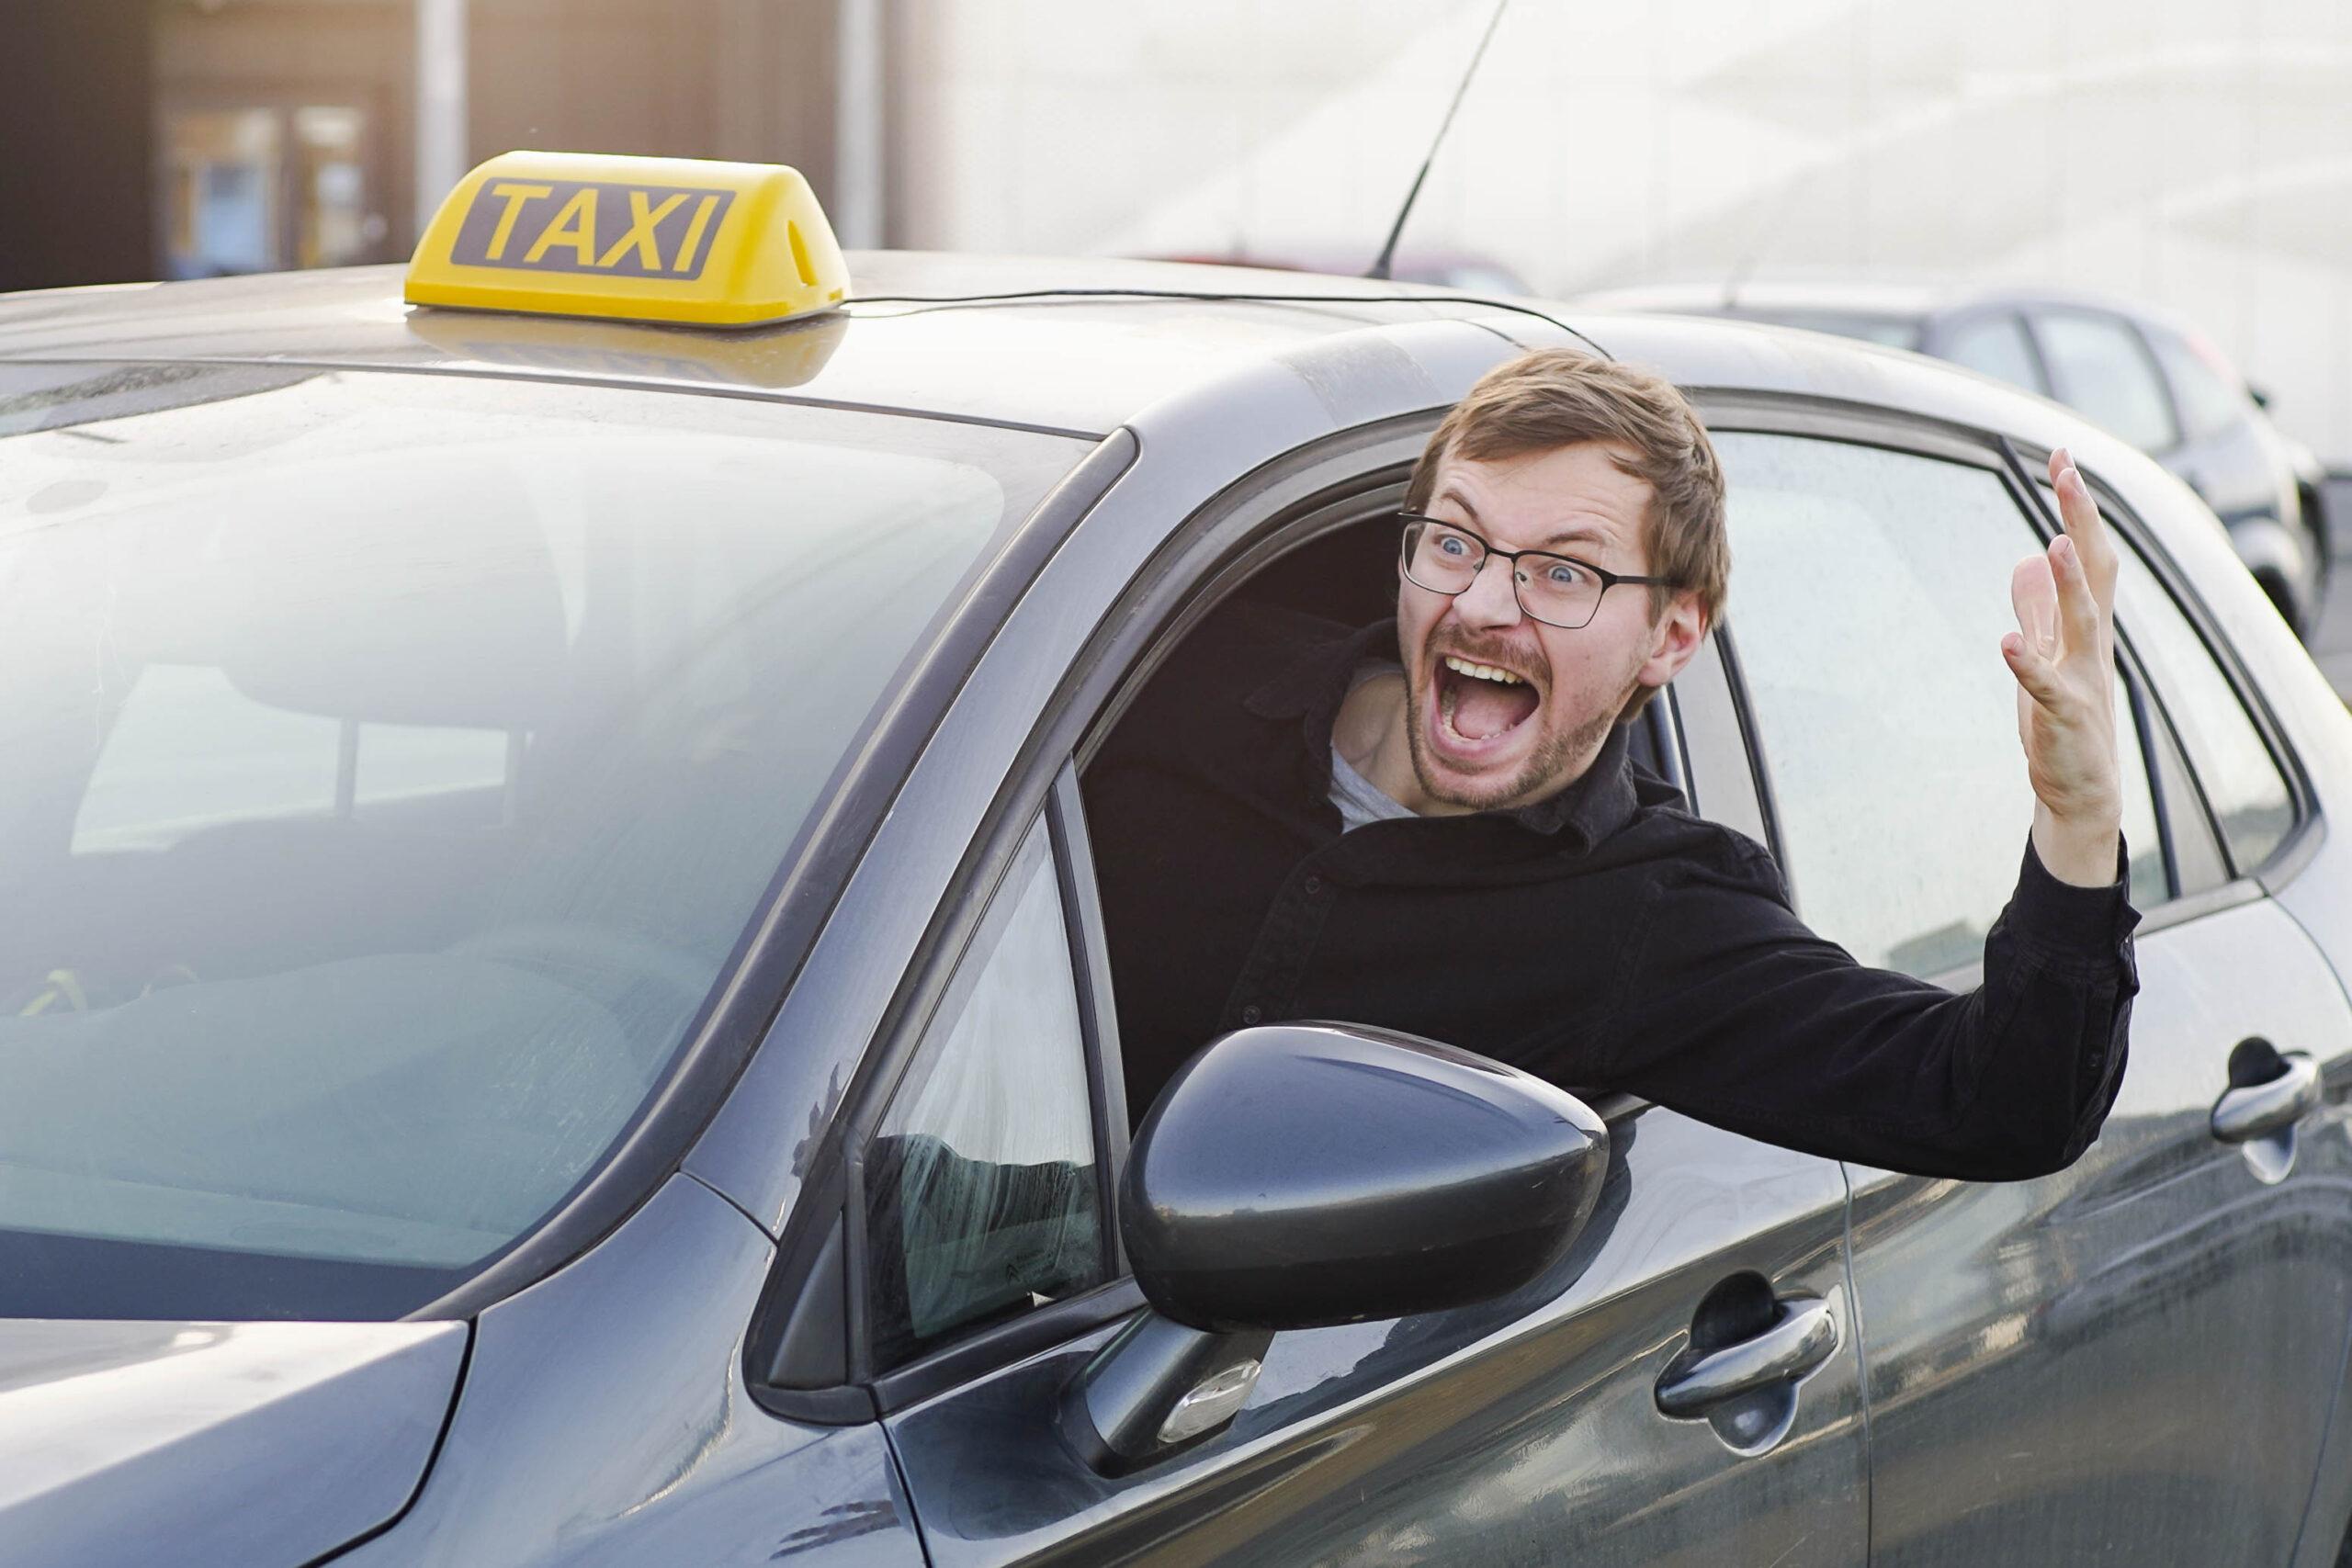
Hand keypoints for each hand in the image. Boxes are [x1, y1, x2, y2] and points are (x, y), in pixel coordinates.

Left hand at [2002, 449, 2123, 887]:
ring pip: (2084, 623)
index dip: (2077, 508)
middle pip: (2094, 572)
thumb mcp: (2045, 654)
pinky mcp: (2062, 719)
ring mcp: (2082, 681)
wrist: (2081, 793)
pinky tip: (2007, 643)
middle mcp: (2092, 646)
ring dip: (2071, 584)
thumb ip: (2038, 609)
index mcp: (2086, 627)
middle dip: (2081, 520)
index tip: (2062, 456)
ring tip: (2056, 542)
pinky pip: (2045, 688)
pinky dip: (2027, 664)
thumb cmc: (2065, 721)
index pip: (2089, 554)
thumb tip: (2027, 561)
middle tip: (2067, 470)